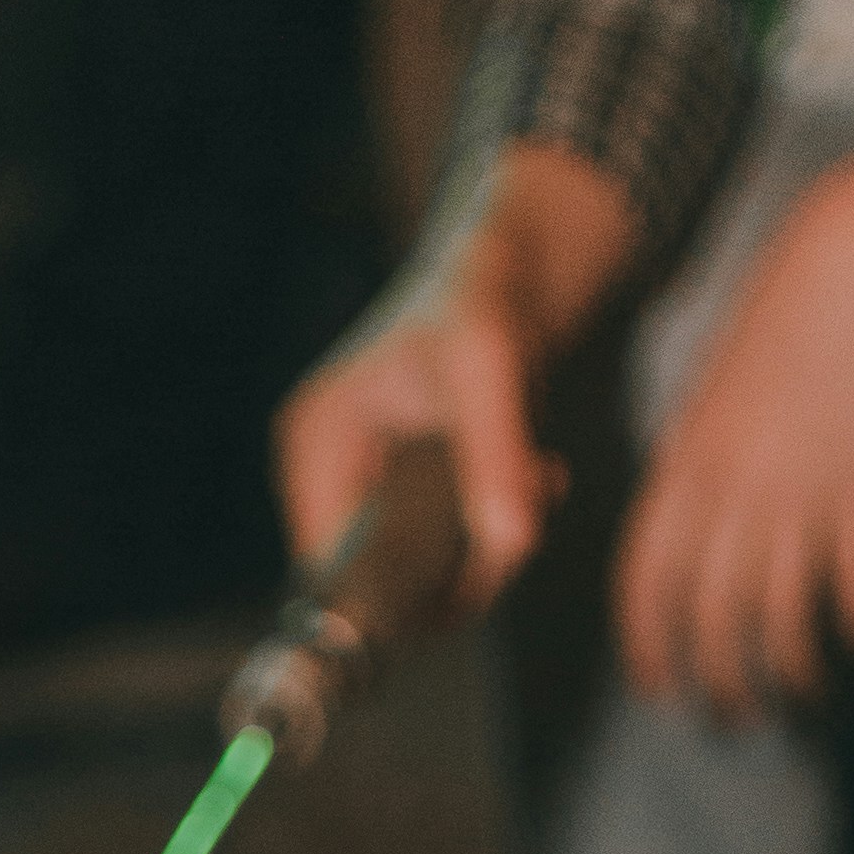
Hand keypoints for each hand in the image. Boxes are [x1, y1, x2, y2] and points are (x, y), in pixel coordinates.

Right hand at [279, 145, 642, 609]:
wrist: (513, 269)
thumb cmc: (486, 299)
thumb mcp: (489, 373)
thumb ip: (494, 455)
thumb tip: (512, 544)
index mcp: (313, 450)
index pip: (341, 573)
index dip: (417, 585)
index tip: (496, 547)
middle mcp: (325, 476)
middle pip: (386, 580)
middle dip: (470, 559)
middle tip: (531, 494)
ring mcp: (362, 486)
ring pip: (425, 572)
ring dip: (495, 543)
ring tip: (539, 475)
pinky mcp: (400, 492)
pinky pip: (446, 549)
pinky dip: (496, 525)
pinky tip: (533, 474)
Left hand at [617, 167, 853, 718]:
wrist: (849, 272)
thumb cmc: (777, 336)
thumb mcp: (705, 410)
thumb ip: (690, 481)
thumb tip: (683, 548)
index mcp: (681, 475)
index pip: (644, 587)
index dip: (649, 651)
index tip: (661, 691)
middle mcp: (731, 495)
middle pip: (711, 621)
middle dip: (720, 686)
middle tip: (735, 719)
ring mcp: (798, 495)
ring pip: (782, 618)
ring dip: (794, 673)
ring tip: (807, 697)